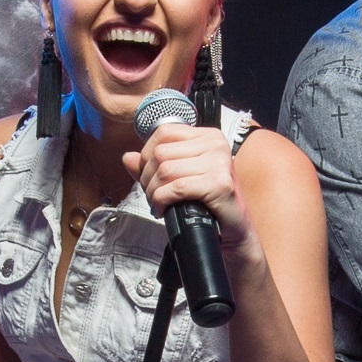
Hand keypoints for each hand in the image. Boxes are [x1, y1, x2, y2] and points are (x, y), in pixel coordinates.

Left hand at [124, 121, 246, 244]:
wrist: (233, 229)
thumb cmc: (208, 202)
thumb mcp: (180, 177)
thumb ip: (153, 166)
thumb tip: (128, 157)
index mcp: (207, 136)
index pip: (163, 132)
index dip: (146, 155)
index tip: (147, 175)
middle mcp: (216, 144)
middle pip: (160, 152)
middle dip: (147, 178)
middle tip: (152, 195)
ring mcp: (219, 162)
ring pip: (165, 170)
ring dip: (153, 192)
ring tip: (157, 203)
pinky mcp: (219, 183)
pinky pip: (177, 187)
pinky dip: (162, 200)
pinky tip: (163, 210)